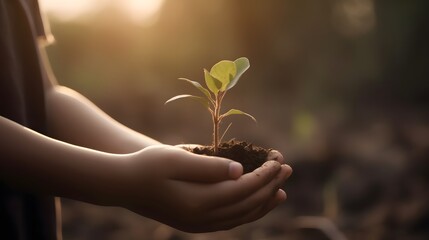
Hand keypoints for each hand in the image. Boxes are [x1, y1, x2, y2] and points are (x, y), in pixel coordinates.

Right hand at [120, 145, 291, 232]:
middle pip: (246, 204)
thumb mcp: (176, 159)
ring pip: (240, 217)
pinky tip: (255, 203)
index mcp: (197, 202)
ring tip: (280, 190)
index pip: (242, 189)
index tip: (278, 159)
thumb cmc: (147, 166)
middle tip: (287, 168)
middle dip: (269, 186)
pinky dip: (247, 212)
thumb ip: (209, 166)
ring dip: (262, 203)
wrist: (123, 185)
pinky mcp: (194, 223)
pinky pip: (229, 221)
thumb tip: (239, 171)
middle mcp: (200, 219)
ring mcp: (197, 224)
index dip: (264, 174)